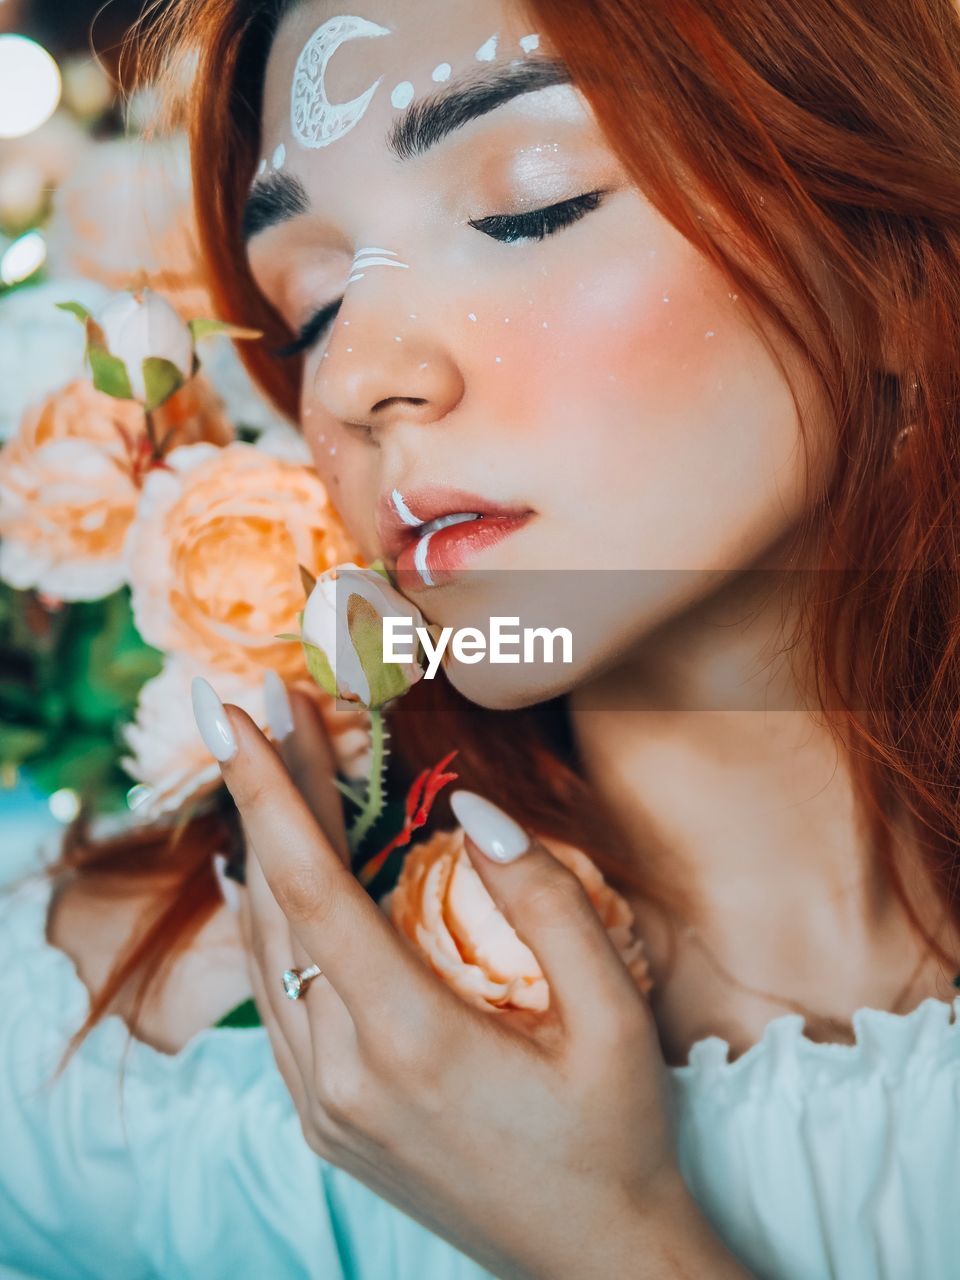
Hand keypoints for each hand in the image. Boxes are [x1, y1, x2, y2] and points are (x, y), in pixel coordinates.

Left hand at [193, 677, 726, 1279]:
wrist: (594, 1265)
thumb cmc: (616, 1135)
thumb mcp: (612, 1013)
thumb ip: (545, 900)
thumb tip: (472, 808)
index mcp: (409, 1043)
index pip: (312, 887)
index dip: (269, 789)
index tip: (238, 713)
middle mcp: (341, 1077)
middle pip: (280, 906)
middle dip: (267, 797)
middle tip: (268, 711)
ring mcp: (322, 1108)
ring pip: (264, 954)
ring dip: (266, 855)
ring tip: (280, 771)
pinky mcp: (324, 1122)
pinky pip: (276, 999)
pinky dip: (271, 921)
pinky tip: (277, 876)